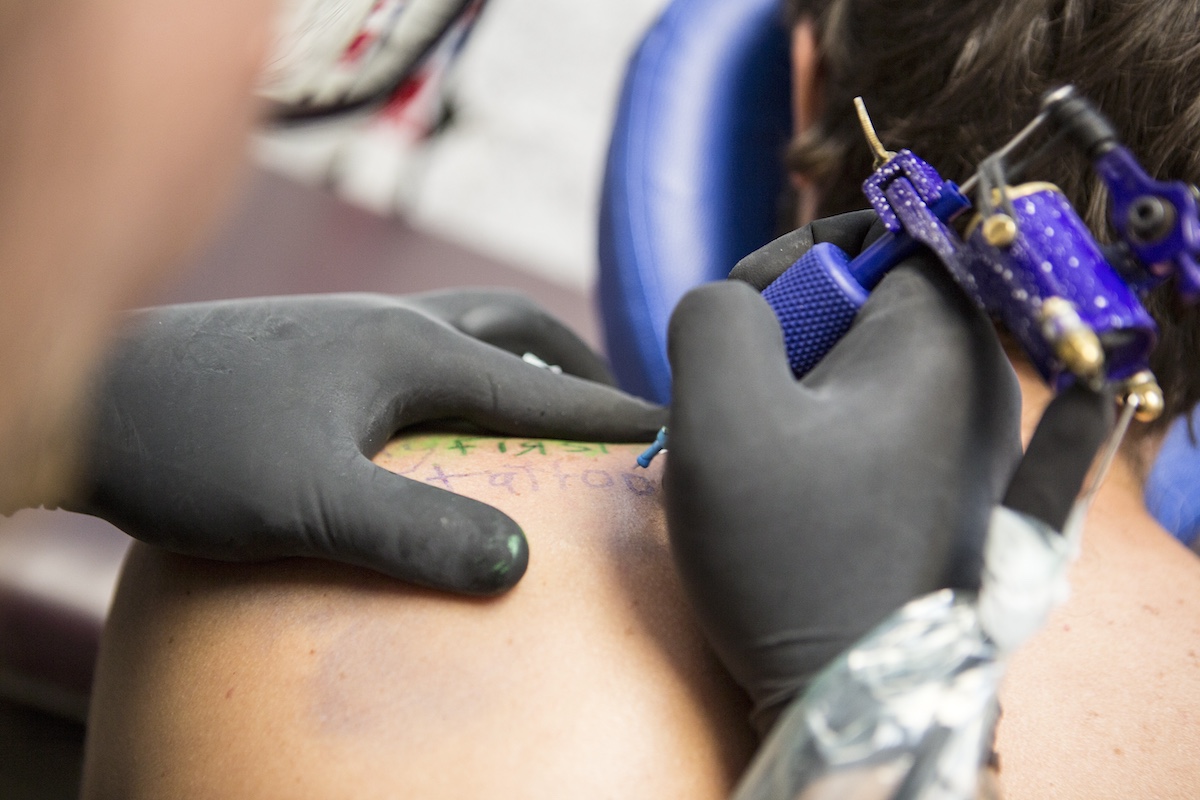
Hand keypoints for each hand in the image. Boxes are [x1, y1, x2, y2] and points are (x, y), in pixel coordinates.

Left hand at [68, 290, 663, 594]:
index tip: (675, 429)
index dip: (612, 415)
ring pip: (465, 330)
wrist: (93, 396)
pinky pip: (421, 347)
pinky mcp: (318, 348)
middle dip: (573, 366)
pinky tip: (437, 418)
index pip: (539, 387)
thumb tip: (519, 561)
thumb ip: (417, 531)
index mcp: (413, 351)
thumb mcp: (308, 504)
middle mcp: (394, 325)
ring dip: (517, 361)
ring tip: (537, 407)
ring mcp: (353, 330)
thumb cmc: (196, 447)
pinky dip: (463, 372)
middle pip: (514, 328)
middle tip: (608, 410)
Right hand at [664, 216, 1022, 732]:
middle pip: (866, 301)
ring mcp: (970, 441)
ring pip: (860, 366)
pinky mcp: (947, 489)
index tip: (744, 323)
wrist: (851, 697)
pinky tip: (785, 490)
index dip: (794, 261)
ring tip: (757, 461)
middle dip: (784, 338)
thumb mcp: (722, 413)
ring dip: (790, 394)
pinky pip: (872, 423)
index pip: (877, 235)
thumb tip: (732, 302)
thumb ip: (714, 313)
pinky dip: (816, 437)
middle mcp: (980, 380)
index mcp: (944, 339)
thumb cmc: (792, 555)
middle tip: (742, 407)